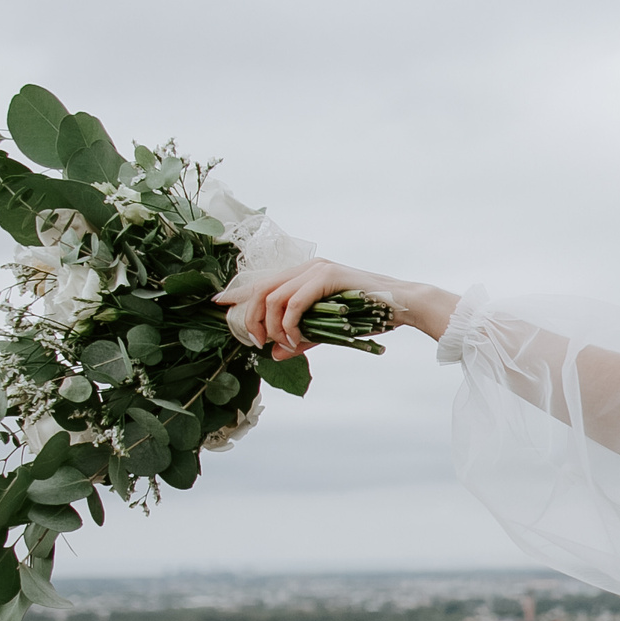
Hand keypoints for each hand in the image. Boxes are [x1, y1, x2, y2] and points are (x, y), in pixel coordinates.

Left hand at [215, 262, 456, 358]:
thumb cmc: (371, 315)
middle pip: (260, 289)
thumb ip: (302, 338)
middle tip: (255, 341)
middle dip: (250, 317)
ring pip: (273, 297)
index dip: (237, 292)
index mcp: (305, 275)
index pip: (262, 281)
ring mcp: (316, 270)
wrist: (402, 306)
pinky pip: (294, 302)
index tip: (217, 303)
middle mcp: (307, 267)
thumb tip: (275, 353)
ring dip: (271, 325)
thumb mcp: (329, 329)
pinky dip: (289, 324)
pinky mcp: (327, 277)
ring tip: (281, 343)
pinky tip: (295, 338)